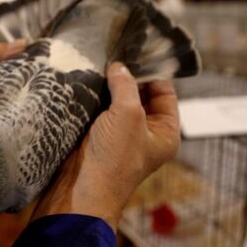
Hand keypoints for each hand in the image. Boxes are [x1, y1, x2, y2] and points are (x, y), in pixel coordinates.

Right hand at [32, 62, 180, 230]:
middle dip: (127, 77)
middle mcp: (145, 133)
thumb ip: (127, 86)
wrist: (81, 191)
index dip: (152, 73)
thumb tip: (119, 67)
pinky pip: (99, 109)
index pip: (164, 92)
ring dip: (108, 86)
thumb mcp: (129, 116)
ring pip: (117, 100)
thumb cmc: (114, 161)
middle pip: (140, 94)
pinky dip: (93, 96)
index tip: (135, 54)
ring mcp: (120, 134)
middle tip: (114, 56)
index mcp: (164, 132)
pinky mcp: (98, 136)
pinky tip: (86, 81)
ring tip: (99, 65)